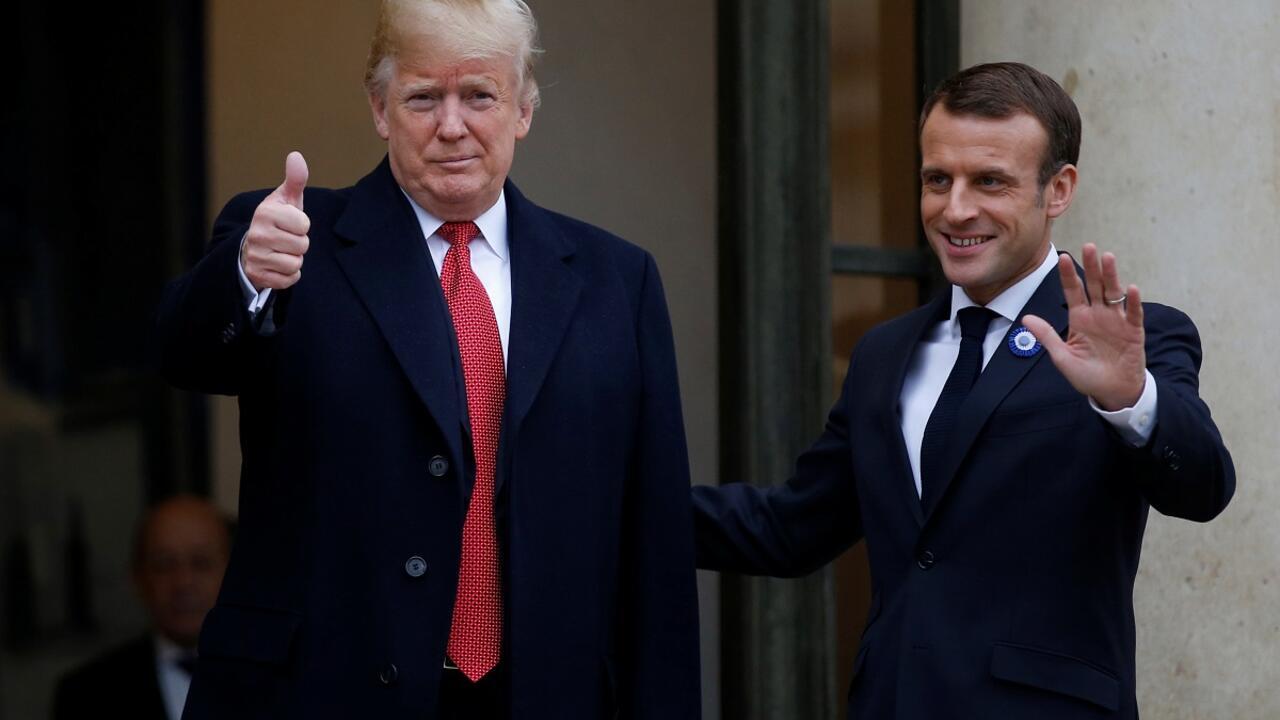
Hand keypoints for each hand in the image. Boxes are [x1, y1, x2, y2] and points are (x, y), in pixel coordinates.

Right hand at [241, 151, 309, 290]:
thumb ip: (295, 179)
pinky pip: (289, 279)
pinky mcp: (258, 275)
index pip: (304, 225)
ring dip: (294, 259)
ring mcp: (255, 256)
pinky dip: (289, 275)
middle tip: (286, 239)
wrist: (252, 247)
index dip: (302, 225)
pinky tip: (278, 264)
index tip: (290, 223)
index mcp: (265, 212)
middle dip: (299, 243)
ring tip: (282, 251)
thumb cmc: (276, 220)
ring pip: (296, 263)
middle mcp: (257, 234)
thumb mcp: (286, 199)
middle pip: (302, 245)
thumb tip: (296, 156)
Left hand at [1022, 243, 1146, 410]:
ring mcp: (1116, 320)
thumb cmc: (1086, 375)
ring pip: (1114, 293)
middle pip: (1094, 285)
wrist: (1112, 392)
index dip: (1067, 274)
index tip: (1061, 256)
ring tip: (1108, 257)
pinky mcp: (1133, 330)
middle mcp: (1098, 314)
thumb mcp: (1062, 357)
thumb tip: (1025, 318)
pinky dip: (1132, 301)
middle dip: (1091, 266)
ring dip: (1111, 275)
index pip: (1072, 291)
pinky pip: (1133, 313)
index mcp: (1079, 318)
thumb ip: (1047, 336)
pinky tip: (1131, 288)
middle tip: (1088, 246)